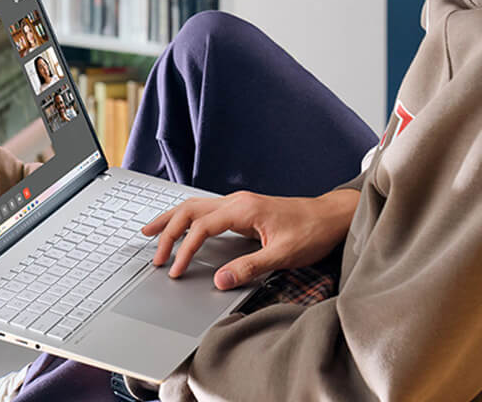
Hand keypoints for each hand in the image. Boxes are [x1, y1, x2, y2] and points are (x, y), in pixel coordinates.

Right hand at [141, 188, 359, 289]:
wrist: (330, 216)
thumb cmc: (310, 232)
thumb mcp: (282, 254)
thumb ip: (249, 267)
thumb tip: (219, 280)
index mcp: (243, 209)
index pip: (201, 227)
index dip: (184, 249)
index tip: (175, 270)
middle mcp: (236, 201)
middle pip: (190, 210)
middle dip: (167, 230)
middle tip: (154, 253)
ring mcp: (238, 202)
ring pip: (195, 205)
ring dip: (172, 219)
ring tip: (151, 231)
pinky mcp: (242, 208)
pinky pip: (205, 209)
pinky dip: (186, 218)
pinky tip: (180, 226)